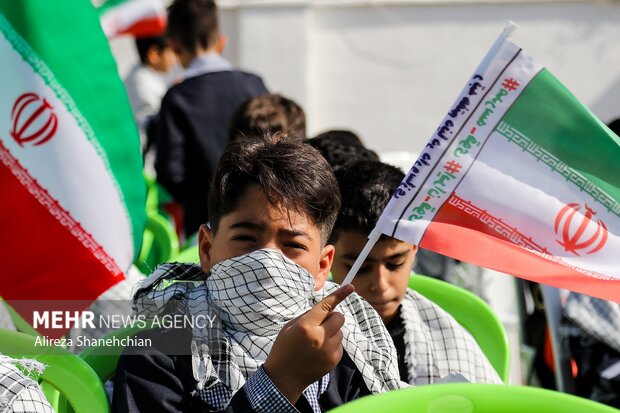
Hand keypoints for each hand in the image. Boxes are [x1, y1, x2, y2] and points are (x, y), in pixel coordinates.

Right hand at [263, 284, 354, 403]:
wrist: (284, 377)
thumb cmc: (284, 348)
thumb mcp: (289, 327)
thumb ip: (308, 316)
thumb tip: (325, 310)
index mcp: (306, 325)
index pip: (326, 305)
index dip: (340, 294)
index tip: (351, 286)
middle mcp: (320, 336)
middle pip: (339, 317)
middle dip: (333, 317)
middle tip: (322, 323)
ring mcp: (328, 349)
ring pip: (340, 332)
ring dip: (332, 332)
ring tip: (317, 342)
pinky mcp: (334, 360)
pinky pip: (339, 345)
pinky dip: (332, 345)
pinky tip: (319, 352)